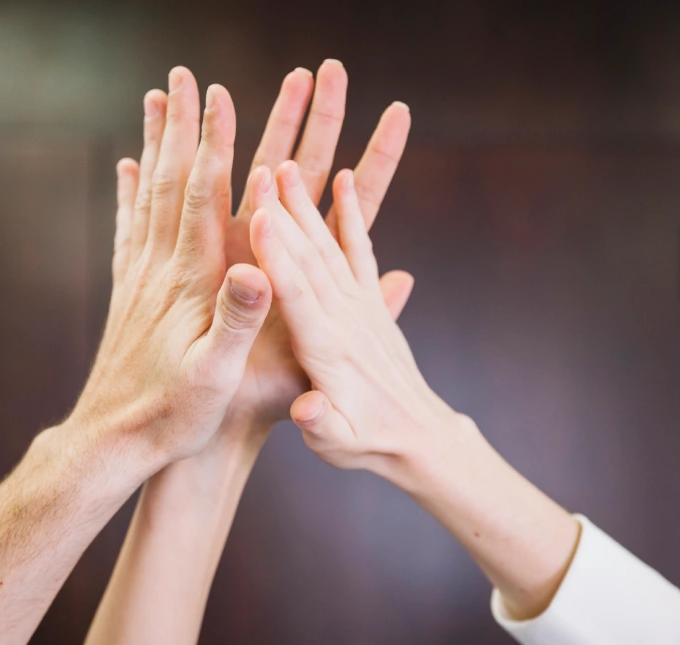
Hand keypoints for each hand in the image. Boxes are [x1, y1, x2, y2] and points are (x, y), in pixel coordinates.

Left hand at [62, 67, 271, 470]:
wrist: (110, 443)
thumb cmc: (173, 417)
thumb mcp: (217, 378)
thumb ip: (238, 321)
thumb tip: (258, 267)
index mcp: (189, 283)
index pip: (201, 198)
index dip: (212, 144)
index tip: (220, 94)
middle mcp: (159, 269)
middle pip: (169, 181)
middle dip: (180, 125)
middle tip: (184, 77)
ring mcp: (139, 279)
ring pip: (147, 195)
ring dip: (155, 144)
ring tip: (156, 101)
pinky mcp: (128, 294)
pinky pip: (129, 229)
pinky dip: (130, 192)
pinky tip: (127, 170)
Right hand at [248, 159, 460, 472]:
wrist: (418, 436)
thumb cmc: (366, 443)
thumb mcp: (337, 445)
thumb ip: (321, 424)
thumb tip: (306, 410)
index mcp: (328, 354)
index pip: (300, 299)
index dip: (279, 259)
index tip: (261, 219)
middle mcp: (347, 321)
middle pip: (313, 260)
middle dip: (288, 215)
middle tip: (264, 170)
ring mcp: (362, 307)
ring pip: (332, 247)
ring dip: (309, 205)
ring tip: (287, 164)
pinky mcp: (372, 301)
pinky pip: (361, 250)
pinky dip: (352, 213)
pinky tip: (344, 176)